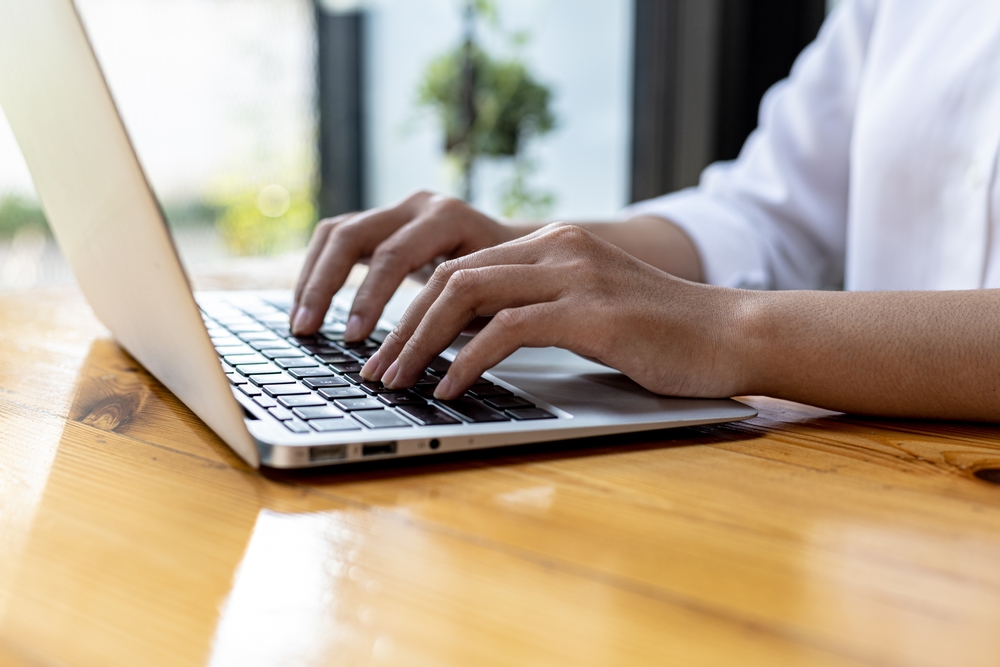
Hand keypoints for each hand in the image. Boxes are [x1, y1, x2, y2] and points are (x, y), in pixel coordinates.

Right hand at [291, 191, 523, 338]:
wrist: (524, 248)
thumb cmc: (513, 280)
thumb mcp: (495, 296)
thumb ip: (459, 317)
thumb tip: (423, 363)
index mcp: (448, 218)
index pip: (395, 256)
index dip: (370, 298)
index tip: (355, 339)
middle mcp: (418, 206)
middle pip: (353, 236)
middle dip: (326, 286)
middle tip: (309, 330)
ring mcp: (398, 209)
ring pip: (336, 233)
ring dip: (313, 279)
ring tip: (302, 324)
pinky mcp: (384, 222)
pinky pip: (337, 239)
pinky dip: (319, 272)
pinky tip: (310, 306)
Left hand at [360, 223, 748, 399]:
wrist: (732, 334)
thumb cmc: (660, 336)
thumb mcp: (586, 313)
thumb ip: (534, 312)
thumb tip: (470, 343)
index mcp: (552, 244)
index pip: (460, 267)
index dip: (411, 309)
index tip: (386, 350)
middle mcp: (557, 247)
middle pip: (451, 277)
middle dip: (401, 326)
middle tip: (374, 369)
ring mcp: (574, 275)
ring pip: (467, 295)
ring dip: (420, 343)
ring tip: (395, 381)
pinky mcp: (590, 311)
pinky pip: (507, 329)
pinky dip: (468, 361)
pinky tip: (450, 388)